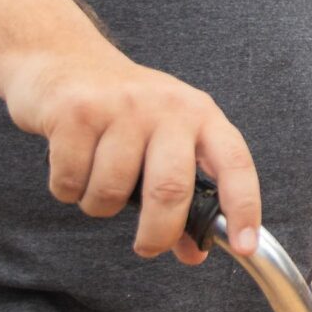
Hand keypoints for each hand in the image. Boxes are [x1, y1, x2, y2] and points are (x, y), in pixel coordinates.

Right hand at [1, 49, 260, 265]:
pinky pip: (72, 181)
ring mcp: (122, 106)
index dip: (244, 206)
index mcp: (201, 114)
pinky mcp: (76, 112)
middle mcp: (168, 106)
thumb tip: (193, 252)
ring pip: (112, 191)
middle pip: (170, 189)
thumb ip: (183, 195)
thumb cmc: (123, 112)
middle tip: (147, 246)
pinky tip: (71, 163)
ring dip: (99, 206)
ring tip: (97, 182)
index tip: (245, 247)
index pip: (235, 163)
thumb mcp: (164, 142)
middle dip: (157, 233)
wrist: (66, 59)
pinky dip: (68, 189)